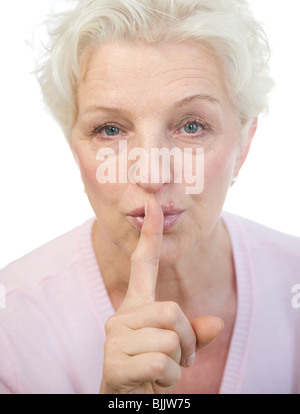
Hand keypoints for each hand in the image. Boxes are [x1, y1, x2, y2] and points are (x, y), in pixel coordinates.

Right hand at [99, 197, 223, 393]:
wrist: (125, 402)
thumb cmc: (151, 372)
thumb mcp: (176, 350)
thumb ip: (195, 334)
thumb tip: (217, 324)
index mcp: (136, 307)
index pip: (143, 264)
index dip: (150, 235)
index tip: (153, 205)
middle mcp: (121, 316)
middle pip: (172, 309)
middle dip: (188, 339)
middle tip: (183, 357)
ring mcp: (114, 339)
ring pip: (169, 338)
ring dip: (180, 362)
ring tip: (165, 372)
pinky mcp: (113, 363)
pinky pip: (162, 362)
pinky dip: (170, 378)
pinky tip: (153, 383)